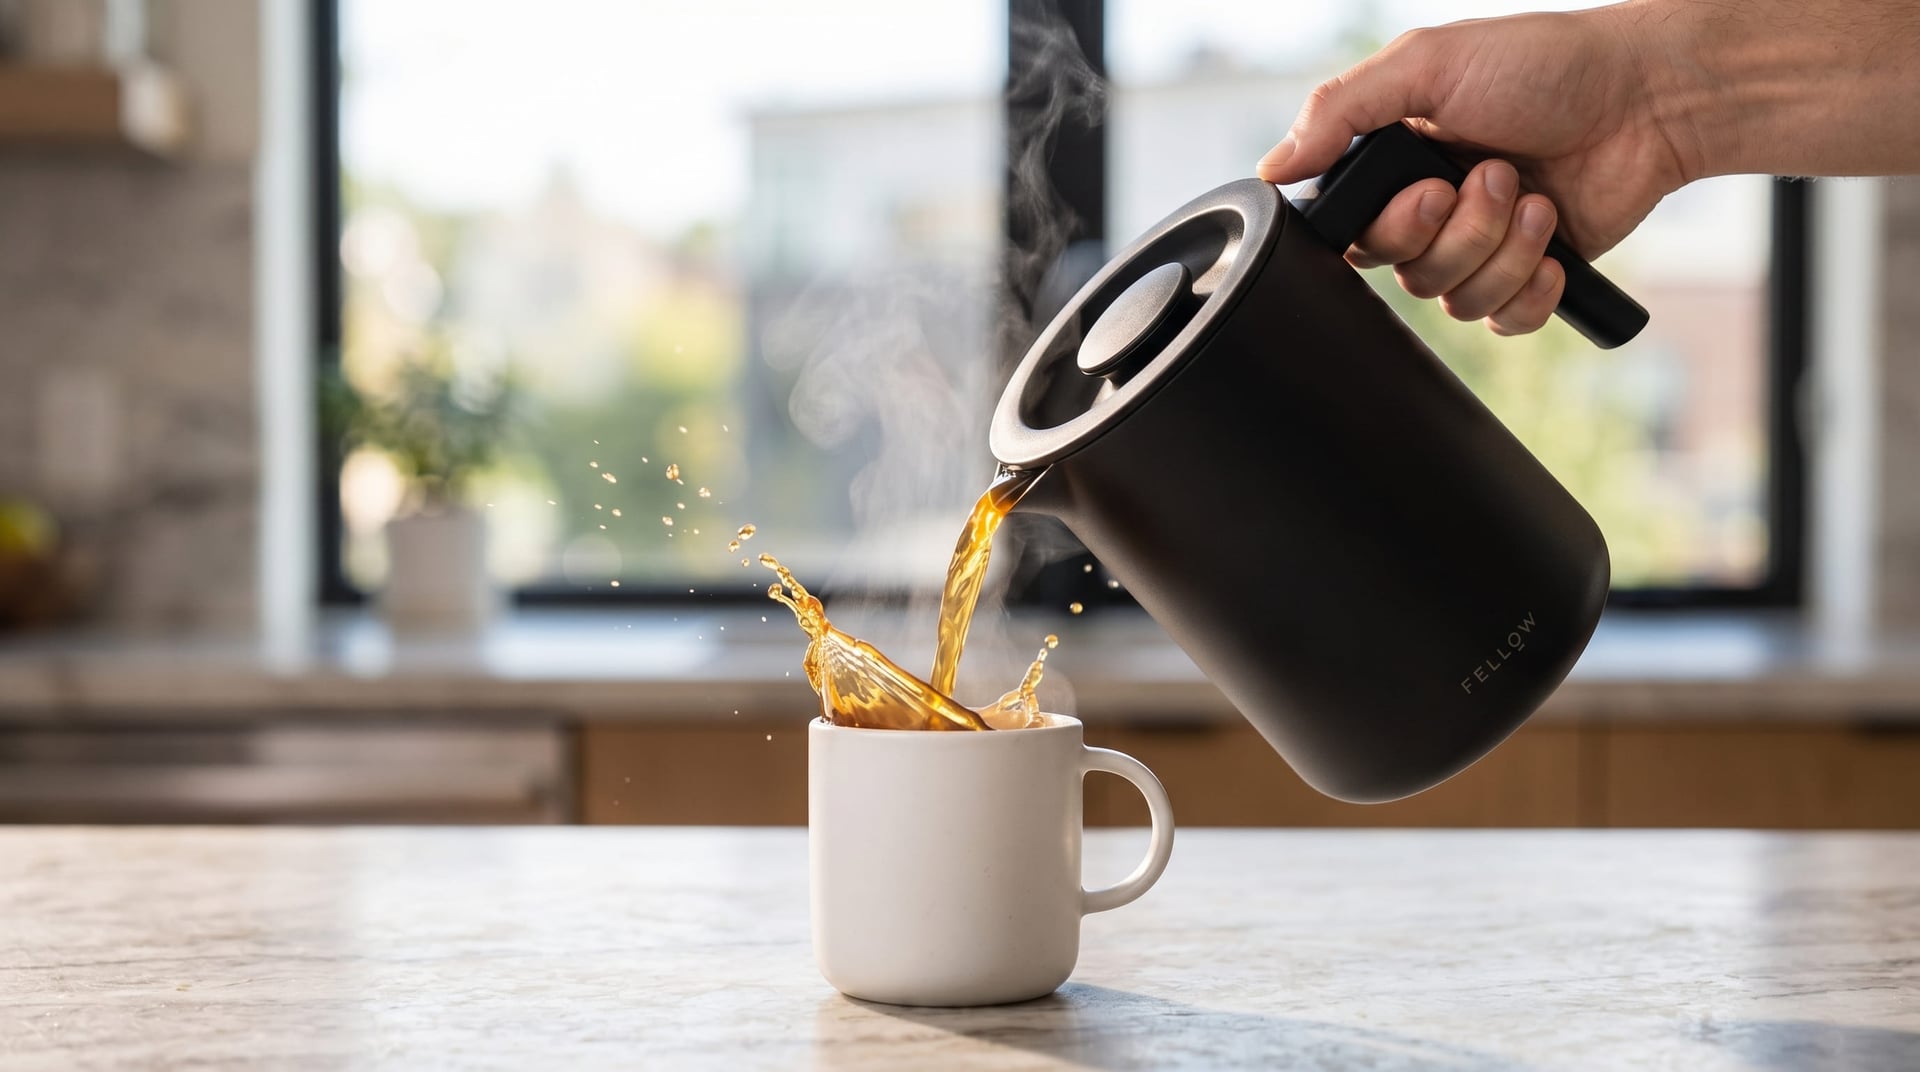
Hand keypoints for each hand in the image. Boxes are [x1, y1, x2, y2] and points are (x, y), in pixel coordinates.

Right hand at [1257, 5, 1693, 335]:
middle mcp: (1430, 209)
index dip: (1387, 228)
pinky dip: (1530, 288)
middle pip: (1403, 272)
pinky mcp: (1528, 274)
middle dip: (1456, 231)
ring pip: (1454, 299)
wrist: (1646, 96)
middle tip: (1495, 175)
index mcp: (1394, 162)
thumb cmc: (1543, 64)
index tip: (1429, 191)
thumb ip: (1340, 108)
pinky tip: (1553, 245)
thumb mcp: (1427, 62)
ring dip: (1503, 249)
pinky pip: (1502, 320)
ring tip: (1537, 196)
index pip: (1350, 232)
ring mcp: (1480, 245)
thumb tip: (1271, 167)